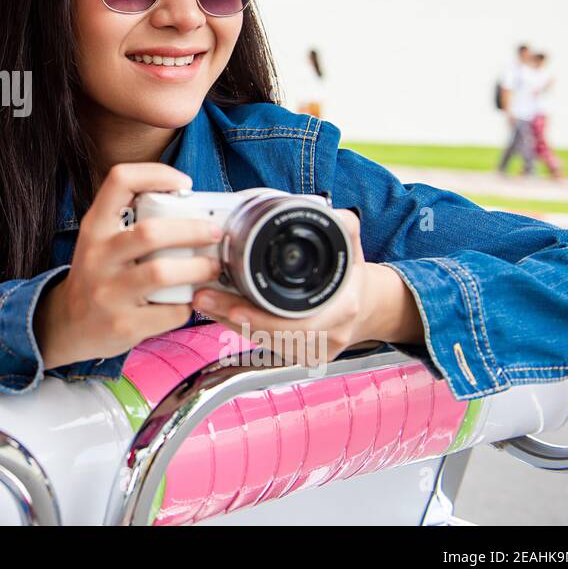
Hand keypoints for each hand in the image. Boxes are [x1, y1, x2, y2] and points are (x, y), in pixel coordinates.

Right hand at [33, 163, 224, 369]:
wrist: (69, 325)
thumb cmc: (98, 275)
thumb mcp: (101, 241)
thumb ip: (134, 222)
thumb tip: (192, 208)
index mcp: (94, 227)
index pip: (119, 181)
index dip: (157, 174)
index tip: (184, 184)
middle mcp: (97, 256)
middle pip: (151, 232)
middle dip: (192, 230)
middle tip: (214, 233)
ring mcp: (108, 293)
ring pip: (162, 273)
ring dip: (198, 268)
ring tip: (212, 268)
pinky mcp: (124, 325)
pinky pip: (170, 311)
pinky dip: (188, 304)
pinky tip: (189, 299)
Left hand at [190, 209, 424, 362]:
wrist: (365, 308)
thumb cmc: (352, 279)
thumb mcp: (352, 251)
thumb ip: (344, 229)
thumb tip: (336, 213)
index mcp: (341, 311)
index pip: (298, 325)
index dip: (264, 320)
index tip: (234, 307)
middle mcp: (326, 337)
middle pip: (271, 335)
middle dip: (232, 317)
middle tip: (203, 298)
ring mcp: (310, 350)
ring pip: (262, 341)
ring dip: (228, 322)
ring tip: (203, 300)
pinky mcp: (295, 355)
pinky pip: (261, 345)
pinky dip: (236, 327)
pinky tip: (216, 311)